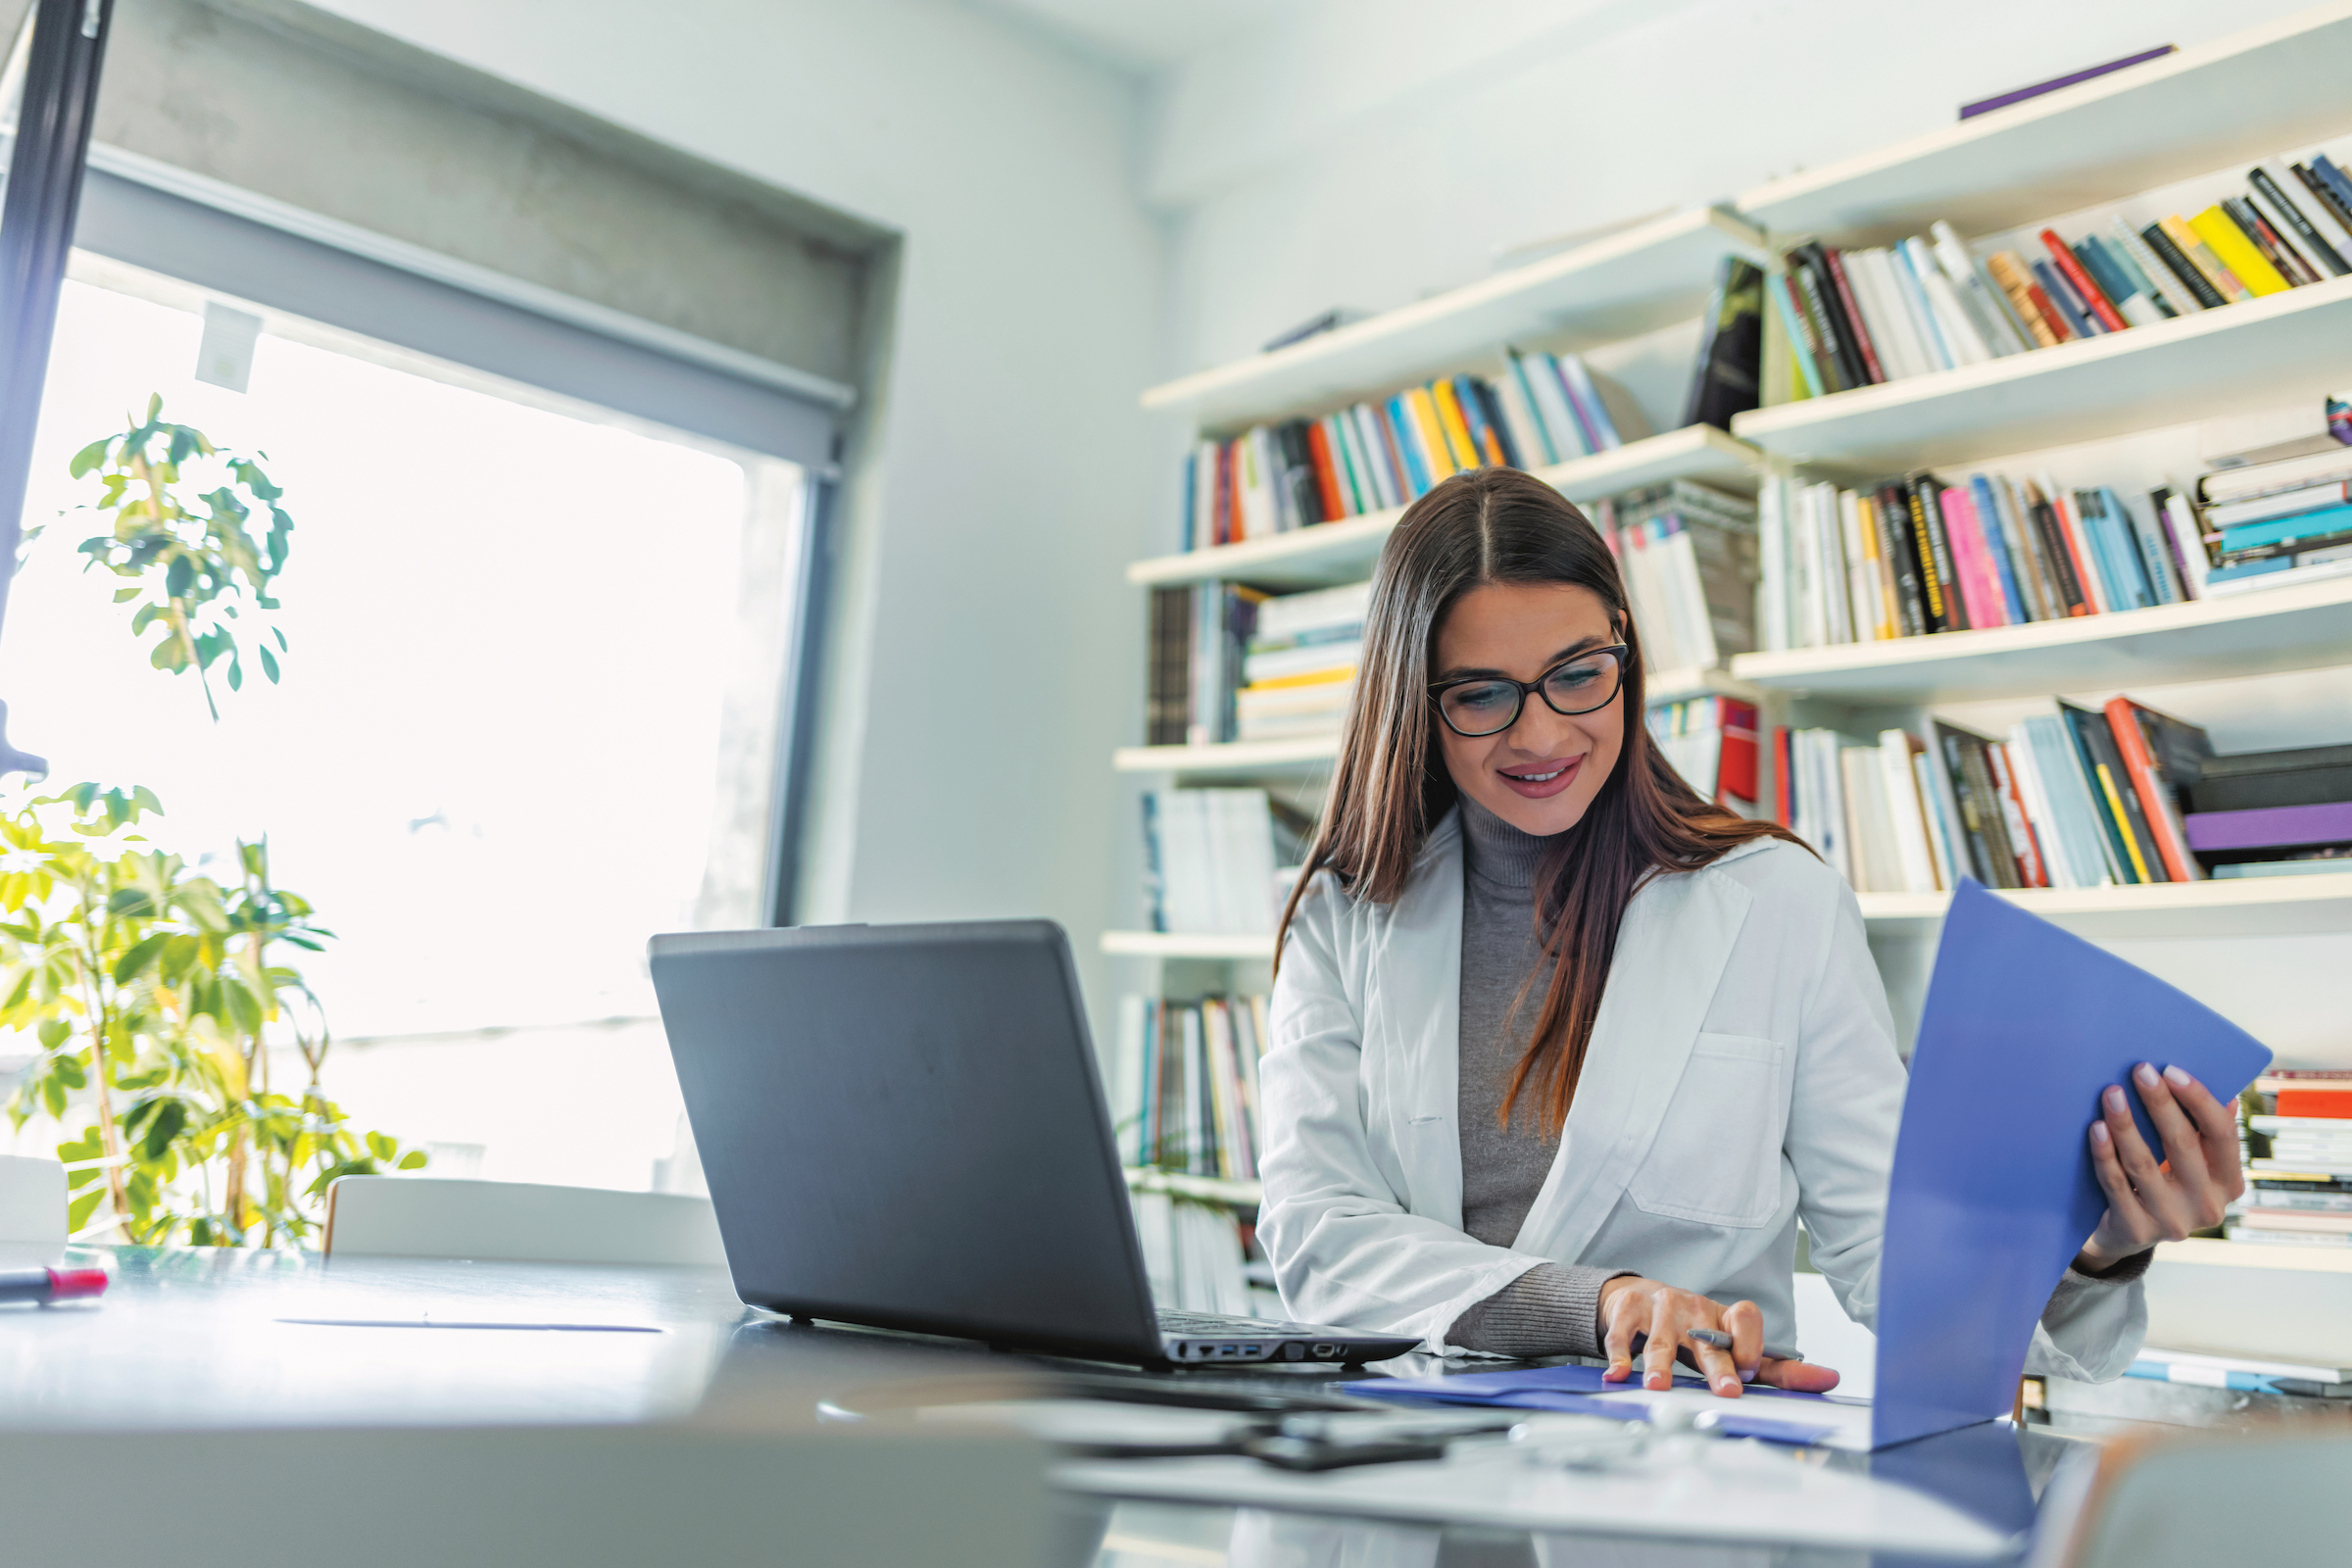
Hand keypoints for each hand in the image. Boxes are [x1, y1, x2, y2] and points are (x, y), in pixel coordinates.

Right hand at [1596, 1275, 1840, 1397]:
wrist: (1637, 1298)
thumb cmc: (1692, 1329)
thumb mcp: (1733, 1345)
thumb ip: (1777, 1369)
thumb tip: (1831, 1380)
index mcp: (1723, 1317)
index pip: (1746, 1317)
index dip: (1750, 1343)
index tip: (1747, 1372)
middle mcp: (1694, 1308)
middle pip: (1708, 1339)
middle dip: (1717, 1366)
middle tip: (1727, 1391)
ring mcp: (1660, 1307)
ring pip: (1661, 1337)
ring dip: (1659, 1363)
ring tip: (1658, 1386)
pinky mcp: (1628, 1310)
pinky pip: (1623, 1333)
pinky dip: (1619, 1354)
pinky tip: (1617, 1374)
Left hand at [2079, 1062, 2242, 1269]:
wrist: (2126, 1234)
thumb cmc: (2161, 1183)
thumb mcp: (2190, 1163)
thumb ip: (2204, 1132)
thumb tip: (2225, 1093)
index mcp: (2228, 1183)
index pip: (2222, 1135)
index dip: (2198, 1100)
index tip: (2172, 1070)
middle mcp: (2207, 1206)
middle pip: (2183, 1144)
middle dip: (2160, 1103)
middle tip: (2140, 1070)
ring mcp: (2172, 1221)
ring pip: (2145, 1163)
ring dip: (2126, 1124)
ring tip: (2111, 1093)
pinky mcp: (2137, 1230)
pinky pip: (2116, 1184)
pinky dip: (2105, 1154)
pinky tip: (2096, 1128)